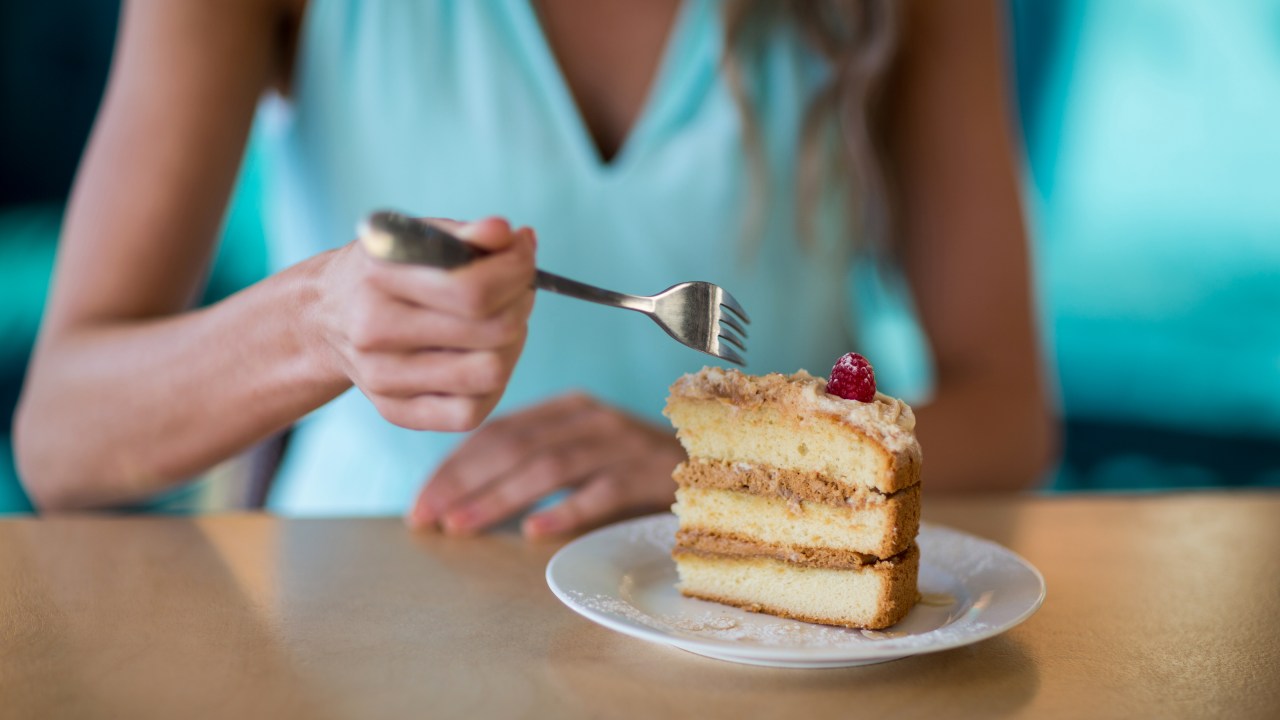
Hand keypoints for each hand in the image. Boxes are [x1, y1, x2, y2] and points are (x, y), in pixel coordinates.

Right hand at [317, 217, 535, 431]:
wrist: (325, 317)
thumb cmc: (385, 271)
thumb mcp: (415, 237)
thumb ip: (463, 234)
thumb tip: (506, 234)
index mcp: (379, 278)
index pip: (472, 289)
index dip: (516, 270)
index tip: (524, 252)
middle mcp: (374, 332)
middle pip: (491, 332)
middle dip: (520, 304)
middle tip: (517, 289)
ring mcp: (382, 379)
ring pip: (490, 374)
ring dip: (513, 345)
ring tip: (501, 323)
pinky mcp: (395, 411)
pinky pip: (469, 413)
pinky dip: (492, 385)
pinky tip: (483, 357)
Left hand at [408, 393, 684, 537]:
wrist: (717, 468)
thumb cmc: (636, 471)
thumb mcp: (584, 455)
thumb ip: (535, 464)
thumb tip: (463, 499)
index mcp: (568, 409)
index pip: (498, 430)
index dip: (454, 465)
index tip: (421, 502)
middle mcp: (590, 418)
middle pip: (514, 445)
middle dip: (463, 482)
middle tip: (427, 517)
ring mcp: (620, 444)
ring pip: (548, 466)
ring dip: (499, 497)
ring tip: (462, 526)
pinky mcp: (647, 474)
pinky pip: (601, 492)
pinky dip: (566, 511)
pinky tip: (535, 530)